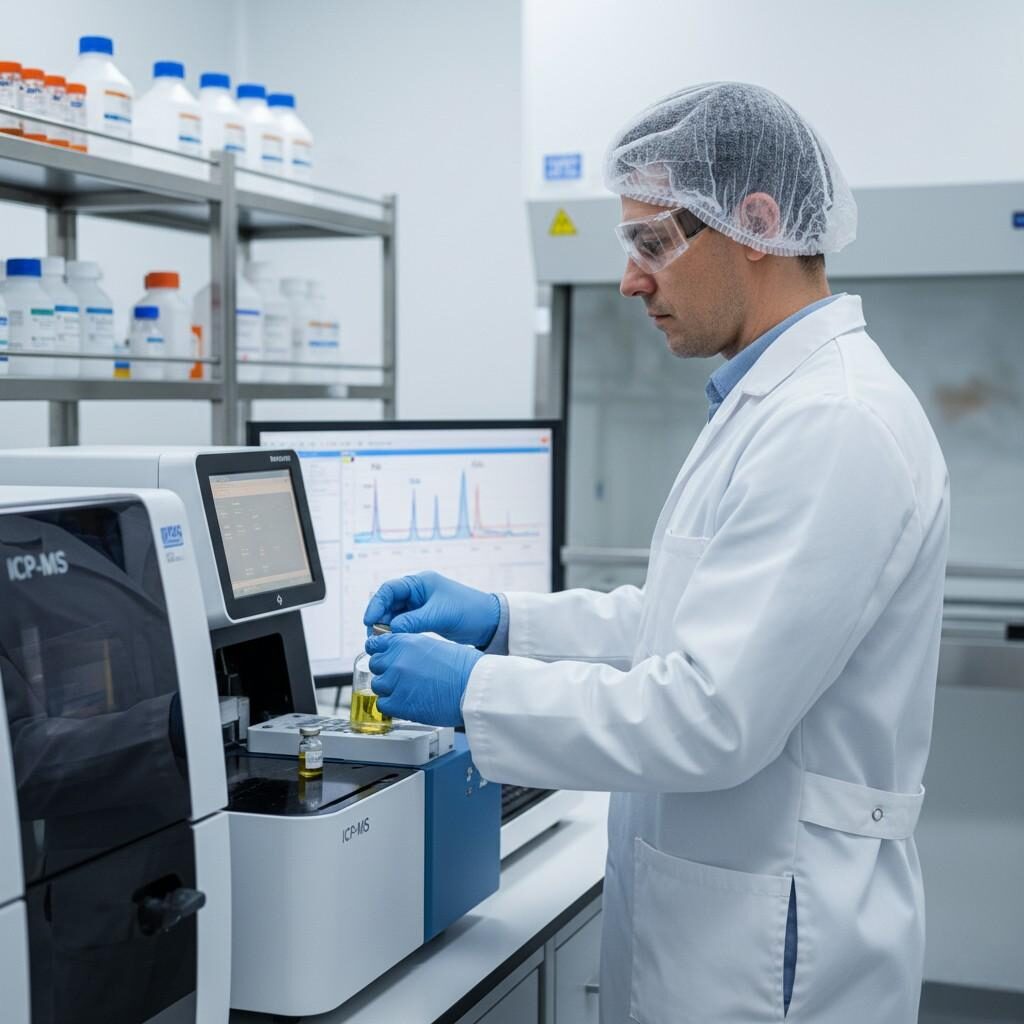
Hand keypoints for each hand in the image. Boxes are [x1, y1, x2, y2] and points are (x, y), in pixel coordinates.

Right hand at [363, 571, 499, 647]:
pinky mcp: (423, 619)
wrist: (488, 622)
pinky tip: (394, 643)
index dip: (376, 604)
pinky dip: (396, 633)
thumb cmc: (468, 610)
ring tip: (381, 643)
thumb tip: (392, 630)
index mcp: (420, 583)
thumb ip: (415, 621)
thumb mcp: (440, 615)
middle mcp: (417, 592)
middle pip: (388, 604)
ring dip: (386, 628)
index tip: (369, 620)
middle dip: (379, 619)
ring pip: (394, 616)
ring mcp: (419, 606)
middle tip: (373, 637)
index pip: (390, 590)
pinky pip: (403, 624)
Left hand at [365, 632, 482, 726]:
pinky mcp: (398, 704)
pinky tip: (408, 702)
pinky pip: (383, 705)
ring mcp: (395, 682)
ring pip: (378, 686)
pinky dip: (393, 705)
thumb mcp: (433, 646)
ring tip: (408, 691)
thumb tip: (401, 657)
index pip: (376, 644)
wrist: (472, 686)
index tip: (382, 658)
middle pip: (375, 665)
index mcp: (405, 642)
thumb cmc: (462, 667)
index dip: (379, 652)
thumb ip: (411, 650)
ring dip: (389, 689)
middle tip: (400, 677)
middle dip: (386, 671)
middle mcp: (396, 660)